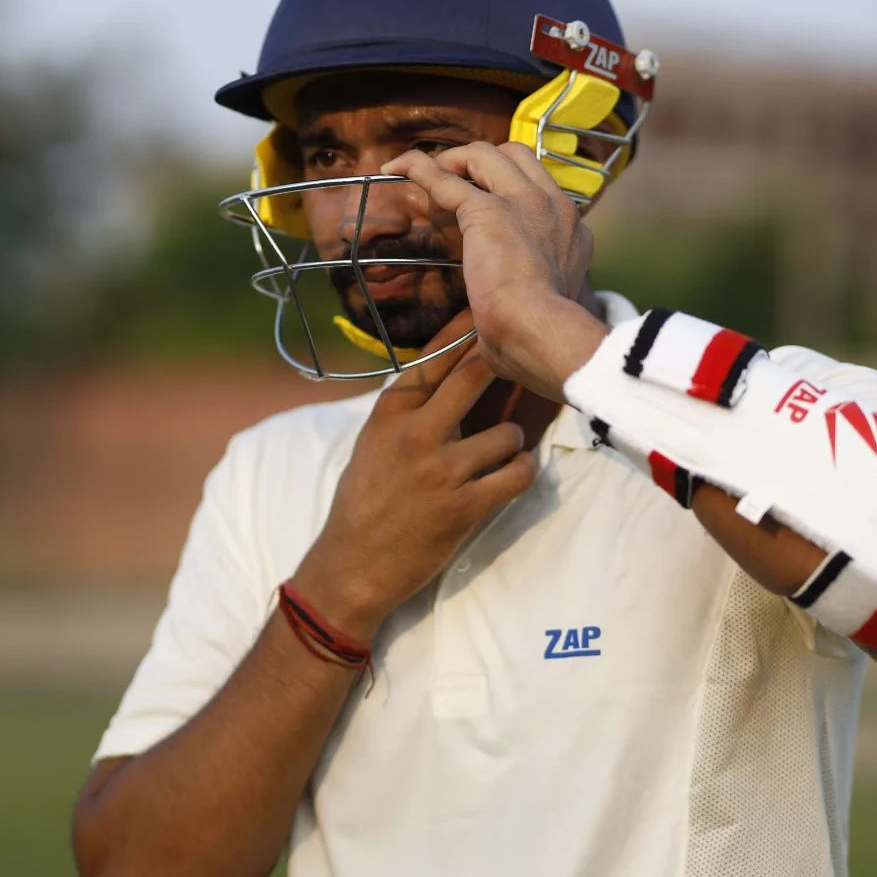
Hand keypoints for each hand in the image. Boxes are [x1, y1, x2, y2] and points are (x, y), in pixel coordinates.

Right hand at [291, 311, 538, 639]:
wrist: (353, 564)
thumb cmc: (362, 500)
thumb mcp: (373, 441)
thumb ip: (408, 409)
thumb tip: (448, 371)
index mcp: (389, 412)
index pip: (436, 356)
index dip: (467, 330)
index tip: (489, 313)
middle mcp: (416, 433)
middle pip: (477, 374)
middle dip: (503, 364)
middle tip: (523, 361)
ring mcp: (443, 470)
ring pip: (507, 432)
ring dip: (511, 440)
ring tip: (501, 450)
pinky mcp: (466, 506)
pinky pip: (517, 474)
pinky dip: (521, 472)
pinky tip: (514, 472)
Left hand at [384, 142, 607, 398]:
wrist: (544, 334)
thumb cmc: (543, 340)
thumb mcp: (546, 313)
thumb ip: (528, 305)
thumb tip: (498, 335)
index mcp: (571, 234)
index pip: (539, 191)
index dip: (507, 192)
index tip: (484, 210)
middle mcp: (553, 208)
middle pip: (518, 156)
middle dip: (484, 161)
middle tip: (454, 182)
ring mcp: (522, 204)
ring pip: (486, 154)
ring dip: (455, 159)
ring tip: (429, 175)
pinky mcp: (488, 211)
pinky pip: (445, 178)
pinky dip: (417, 167)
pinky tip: (395, 168)